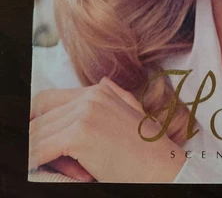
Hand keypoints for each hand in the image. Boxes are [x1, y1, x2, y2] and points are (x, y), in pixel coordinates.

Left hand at [29, 77, 185, 181]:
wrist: (164, 169)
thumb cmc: (147, 151)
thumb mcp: (132, 115)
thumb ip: (115, 97)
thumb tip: (102, 83)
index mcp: (100, 91)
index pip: (48, 99)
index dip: (32, 117)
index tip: (26, 136)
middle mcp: (92, 95)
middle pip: (40, 113)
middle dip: (30, 135)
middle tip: (25, 154)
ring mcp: (86, 112)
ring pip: (38, 132)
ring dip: (31, 150)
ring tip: (28, 164)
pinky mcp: (81, 133)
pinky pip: (42, 148)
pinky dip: (32, 160)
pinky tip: (30, 168)